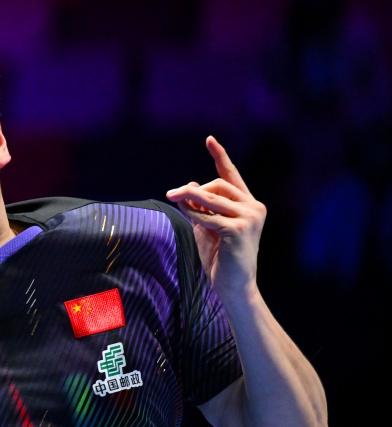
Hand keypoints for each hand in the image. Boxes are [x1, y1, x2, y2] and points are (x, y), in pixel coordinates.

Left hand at [165, 135, 265, 297]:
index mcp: (248, 205)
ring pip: (211, 196)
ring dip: (188, 196)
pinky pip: (207, 215)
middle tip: (175, 197)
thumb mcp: (206, 227)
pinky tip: (192, 220)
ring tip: (172, 196)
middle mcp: (254, 207)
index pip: (232, 175)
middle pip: (217, 183)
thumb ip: (199, 207)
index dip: (220, 156)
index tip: (209, 139)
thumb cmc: (220, 259)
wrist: (233, 286)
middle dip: (194, 190)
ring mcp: (250, 218)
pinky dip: (194, 215)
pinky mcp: (240, 229)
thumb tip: (189, 184)